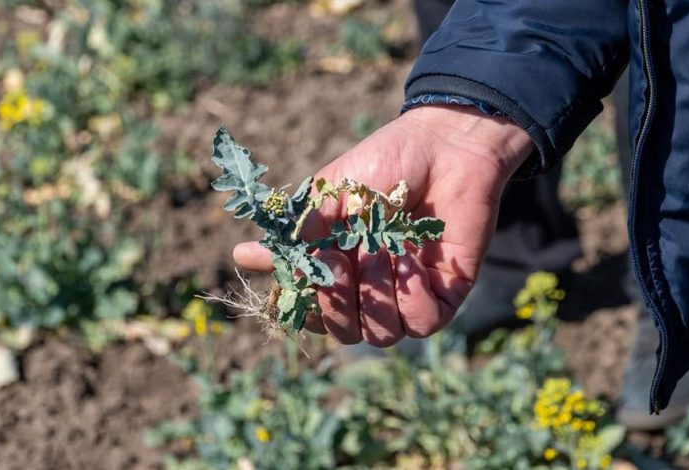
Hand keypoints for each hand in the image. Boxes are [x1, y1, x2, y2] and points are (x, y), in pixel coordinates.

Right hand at [233, 105, 532, 345]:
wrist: (443, 144)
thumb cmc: (384, 163)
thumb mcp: (330, 195)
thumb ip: (297, 233)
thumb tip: (242, 256)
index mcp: (340, 268)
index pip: (313, 311)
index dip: (305, 302)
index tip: (306, 269)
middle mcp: (372, 288)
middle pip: (344, 332)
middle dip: (337, 302)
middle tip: (341, 259)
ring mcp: (408, 293)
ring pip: (381, 336)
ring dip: (376, 297)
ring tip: (383, 252)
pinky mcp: (445, 293)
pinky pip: (423, 325)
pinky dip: (413, 300)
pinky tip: (413, 264)